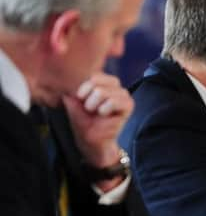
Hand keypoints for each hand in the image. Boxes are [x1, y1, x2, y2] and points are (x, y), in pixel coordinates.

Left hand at [63, 73, 132, 189]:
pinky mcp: (129, 105)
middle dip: (88, 97)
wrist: (91, 140)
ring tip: (96, 113)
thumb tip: (66, 77)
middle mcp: (116, 87)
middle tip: (90, 109)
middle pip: (97, 82)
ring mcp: (124, 95)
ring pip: (103, 92)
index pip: (94, 75)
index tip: (80, 99)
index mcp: (103, 83)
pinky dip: (104, 109)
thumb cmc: (84, 121)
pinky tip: (104, 115)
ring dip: (94, 105)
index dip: (83, 87)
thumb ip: (73, 87)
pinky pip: (114, 101)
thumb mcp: (74, 101)